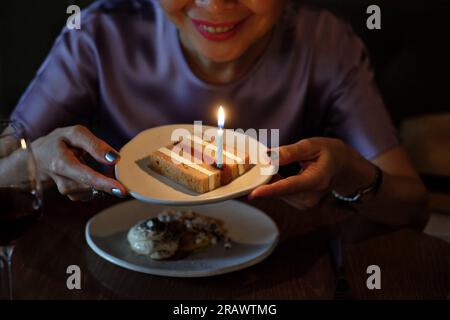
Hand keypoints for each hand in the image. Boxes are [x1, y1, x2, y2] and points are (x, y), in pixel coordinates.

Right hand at [32, 125, 126, 200]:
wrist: (37, 158)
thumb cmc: (58, 142)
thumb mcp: (74, 134)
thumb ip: (95, 144)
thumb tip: (114, 158)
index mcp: (61, 164)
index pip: (86, 177)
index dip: (105, 184)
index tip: (121, 190)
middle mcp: (62, 182)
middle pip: (93, 186)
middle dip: (109, 183)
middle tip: (121, 178)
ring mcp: (67, 191)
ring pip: (94, 190)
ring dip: (102, 181)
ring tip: (98, 167)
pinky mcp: (72, 195)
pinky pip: (92, 192)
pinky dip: (98, 184)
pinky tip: (93, 174)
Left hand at [249, 138, 375, 209]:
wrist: (345, 168)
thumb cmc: (330, 153)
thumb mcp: (312, 145)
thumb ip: (289, 152)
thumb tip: (267, 157)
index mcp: (316, 180)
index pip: (289, 187)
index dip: (270, 190)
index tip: (253, 193)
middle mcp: (311, 197)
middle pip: (280, 191)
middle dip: (265, 180)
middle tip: (254, 165)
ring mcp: (306, 203)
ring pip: (279, 193)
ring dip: (271, 181)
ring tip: (274, 166)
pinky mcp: (301, 204)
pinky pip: (281, 194)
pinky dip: (276, 185)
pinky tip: (279, 174)